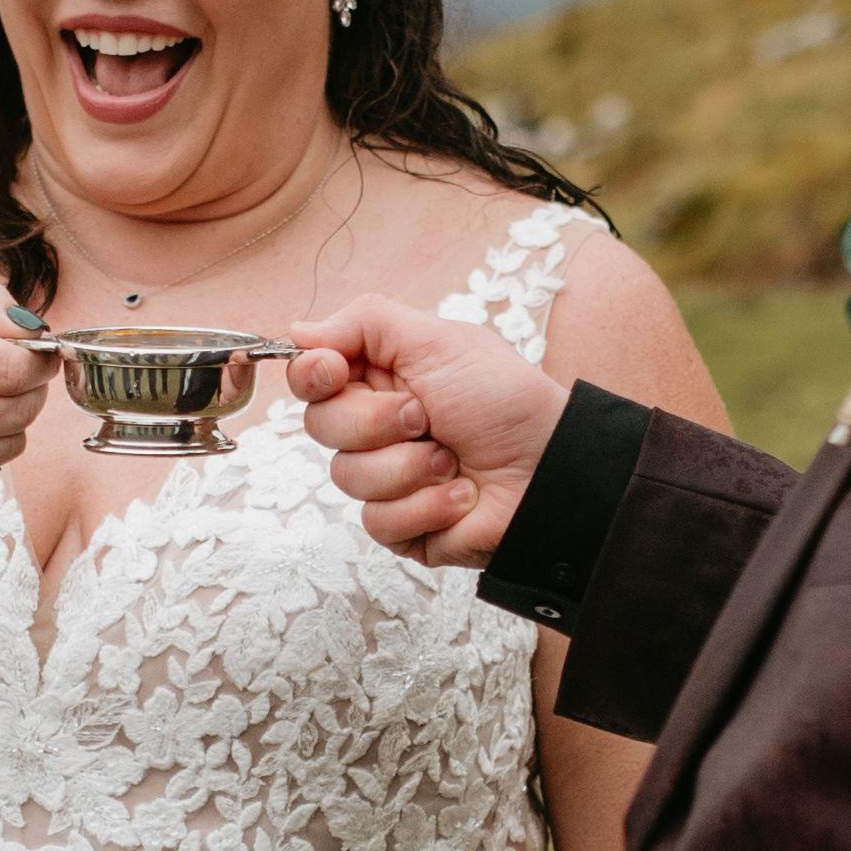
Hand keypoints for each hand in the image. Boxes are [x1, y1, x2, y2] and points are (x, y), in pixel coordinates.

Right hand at [281, 297, 565, 568]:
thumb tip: (299, 330)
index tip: (335, 372)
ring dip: (409, 467)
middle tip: (426, 417)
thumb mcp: (439, 341)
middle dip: (376, 422)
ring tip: (453, 460)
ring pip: (347, 478)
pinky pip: (378, 522)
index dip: (314, 375)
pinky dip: (425, 506)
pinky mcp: (402, 527)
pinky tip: (460, 495)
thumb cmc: (506, 401)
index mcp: (381, 378)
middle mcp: (377, 428)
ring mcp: (387, 480)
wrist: (551, 470)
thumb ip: (365, 323)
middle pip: (319, 426)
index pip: (312, 377)